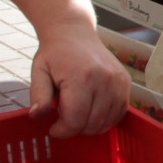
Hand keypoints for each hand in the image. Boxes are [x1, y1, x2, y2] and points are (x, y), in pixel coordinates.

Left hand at [29, 22, 131, 136]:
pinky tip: (92, 112)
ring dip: (90, 126)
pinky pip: (119, 113)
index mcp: (80, 78)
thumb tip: (36, 116)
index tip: (54, 129)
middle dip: (75, 128)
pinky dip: (106, 119)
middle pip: (91, 124)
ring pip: (106, 122)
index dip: (63, 131)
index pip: (75, 120)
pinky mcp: (126, 83)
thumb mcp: (39, 72)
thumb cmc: (55, 53)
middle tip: (64, 119)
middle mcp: (104, 80)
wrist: (74, 32)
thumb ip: (38, 95)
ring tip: (78, 113)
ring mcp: (118, 82)